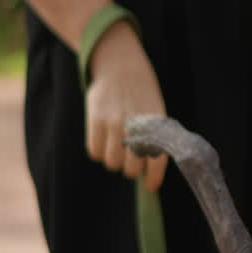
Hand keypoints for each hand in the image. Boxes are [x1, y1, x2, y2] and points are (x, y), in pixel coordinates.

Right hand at [84, 23, 168, 191]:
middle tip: (131, 161)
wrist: (120, 65)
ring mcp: (114, 123)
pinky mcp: (95, 119)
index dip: (153, 178)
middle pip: (131, 168)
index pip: (157, 161)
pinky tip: (103, 142)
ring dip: (114, 161)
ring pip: (111, 162)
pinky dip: (98, 152)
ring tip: (116, 150)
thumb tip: (151, 167)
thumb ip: (156, 136)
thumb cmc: (142, 92)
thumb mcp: (157, 111)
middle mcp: (136, 126)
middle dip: (132, 169)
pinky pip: (93, 151)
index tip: (150, 187)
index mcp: (156, 125)